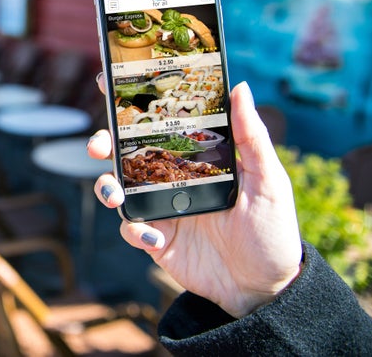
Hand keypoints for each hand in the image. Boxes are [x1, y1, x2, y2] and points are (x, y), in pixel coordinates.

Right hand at [88, 79, 301, 317]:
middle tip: (98, 144)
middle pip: (126, 153)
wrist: (265, 289)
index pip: (161, 125)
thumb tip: (242, 88)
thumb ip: (252, 137)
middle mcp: (172, 179)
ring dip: (106, 186)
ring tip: (115, 193)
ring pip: (118, 188)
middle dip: (103, 142)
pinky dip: (134, 230)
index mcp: (195, 159)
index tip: (111, 81)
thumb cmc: (273, 231)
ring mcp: (161, 209)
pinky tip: (155, 237)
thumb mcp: (269, 181)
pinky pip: (131, 229)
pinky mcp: (156, 240)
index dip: (132, 104)